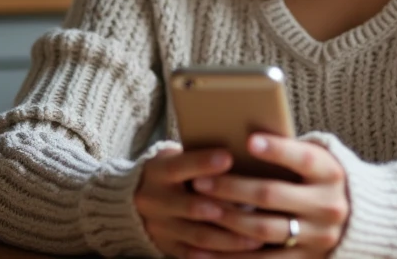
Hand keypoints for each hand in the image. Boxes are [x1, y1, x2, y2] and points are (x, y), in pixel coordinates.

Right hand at [134, 145, 267, 257]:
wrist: (139, 198)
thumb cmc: (173, 171)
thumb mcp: (175, 157)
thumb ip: (198, 156)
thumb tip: (239, 149)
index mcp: (157, 172)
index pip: (179, 166)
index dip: (203, 163)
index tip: (229, 157)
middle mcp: (154, 201)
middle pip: (190, 206)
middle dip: (221, 208)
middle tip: (253, 208)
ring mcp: (160, 228)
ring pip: (198, 236)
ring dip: (229, 238)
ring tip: (257, 238)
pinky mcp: (168, 247)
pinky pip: (195, 256)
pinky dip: (219, 256)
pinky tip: (242, 255)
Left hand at [187, 135, 348, 257]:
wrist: (357, 218)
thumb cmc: (318, 178)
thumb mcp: (315, 161)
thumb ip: (288, 152)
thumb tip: (240, 138)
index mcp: (331, 174)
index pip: (304, 158)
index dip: (277, 150)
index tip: (249, 140)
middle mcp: (328, 206)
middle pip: (273, 195)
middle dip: (232, 188)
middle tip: (201, 182)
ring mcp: (318, 236)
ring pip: (265, 229)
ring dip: (229, 219)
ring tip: (202, 210)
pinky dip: (235, 255)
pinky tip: (208, 250)